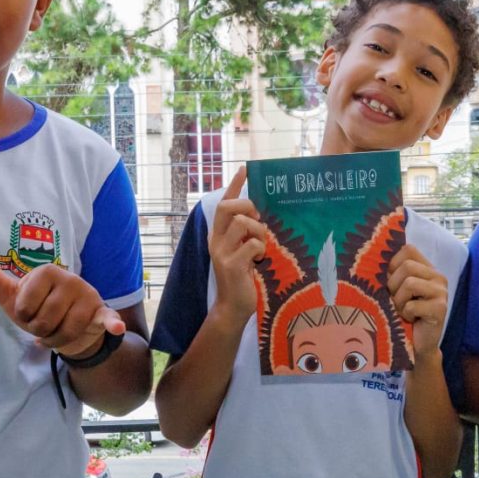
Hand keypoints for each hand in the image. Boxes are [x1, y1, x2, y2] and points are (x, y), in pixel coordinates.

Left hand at [0, 250, 124, 357]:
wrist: (69, 324)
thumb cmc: (37, 307)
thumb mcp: (12, 295)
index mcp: (47, 271)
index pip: (25, 308)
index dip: (25, 318)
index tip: (30, 311)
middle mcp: (70, 279)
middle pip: (45, 321)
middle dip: (41, 331)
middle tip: (46, 323)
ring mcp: (87, 294)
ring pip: (64, 331)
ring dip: (57, 340)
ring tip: (58, 330)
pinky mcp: (100, 311)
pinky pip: (105, 318)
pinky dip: (110, 323)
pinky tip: (115, 326)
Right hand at [208, 166, 265, 326]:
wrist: (233, 308)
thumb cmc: (244, 278)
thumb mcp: (244, 251)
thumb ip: (247, 234)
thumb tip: (262, 216)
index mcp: (219, 235)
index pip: (223, 203)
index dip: (234, 185)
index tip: (245, 169)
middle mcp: (216, 240)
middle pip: (226, 207)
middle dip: (246, 206)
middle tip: (259, 219)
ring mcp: (221, 253)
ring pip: (241, 223)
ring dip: (258, 230)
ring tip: (262, 245)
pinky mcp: (232, 265)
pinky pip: (252, 244)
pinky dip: (261, 249)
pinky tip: (259, 261)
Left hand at [388, 245, 447, 359]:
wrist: (418, 344)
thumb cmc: (404, 315)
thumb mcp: (397, 290)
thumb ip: (393, 274)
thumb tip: (372, 260)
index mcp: (428, 269)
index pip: (408, 250)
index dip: (393, 264)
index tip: (391, 281)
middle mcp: (438, 277)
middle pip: (407, 267)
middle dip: (393, 285)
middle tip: (397, 301)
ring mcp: (441, 292)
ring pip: (409, 284)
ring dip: (399, 301)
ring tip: (404, 311)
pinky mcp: (440, 309)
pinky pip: (411, 305)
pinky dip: (405, 314)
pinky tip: (411, 320)